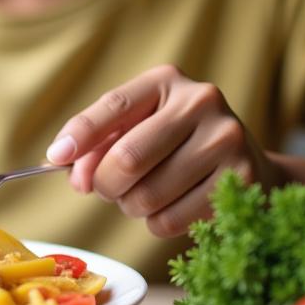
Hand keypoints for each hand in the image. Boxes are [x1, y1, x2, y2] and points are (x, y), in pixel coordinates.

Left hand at [45, 64, 281, 236]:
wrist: (247, 167)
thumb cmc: (176, 148)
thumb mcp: (138, 130)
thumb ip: (97, 144)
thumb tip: (63, 164)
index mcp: (167, 81)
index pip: (114, 106)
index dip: (81, 134)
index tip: (56, 158)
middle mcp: (200, 101)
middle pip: (127, 158)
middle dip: (105, 184)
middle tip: (107, 190)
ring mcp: (226, 139)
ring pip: (147, 194)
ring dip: (130, 206)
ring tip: (142, 197)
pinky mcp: (241, 179)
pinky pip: (171, 219)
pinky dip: (156, 223)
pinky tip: (170, 208)